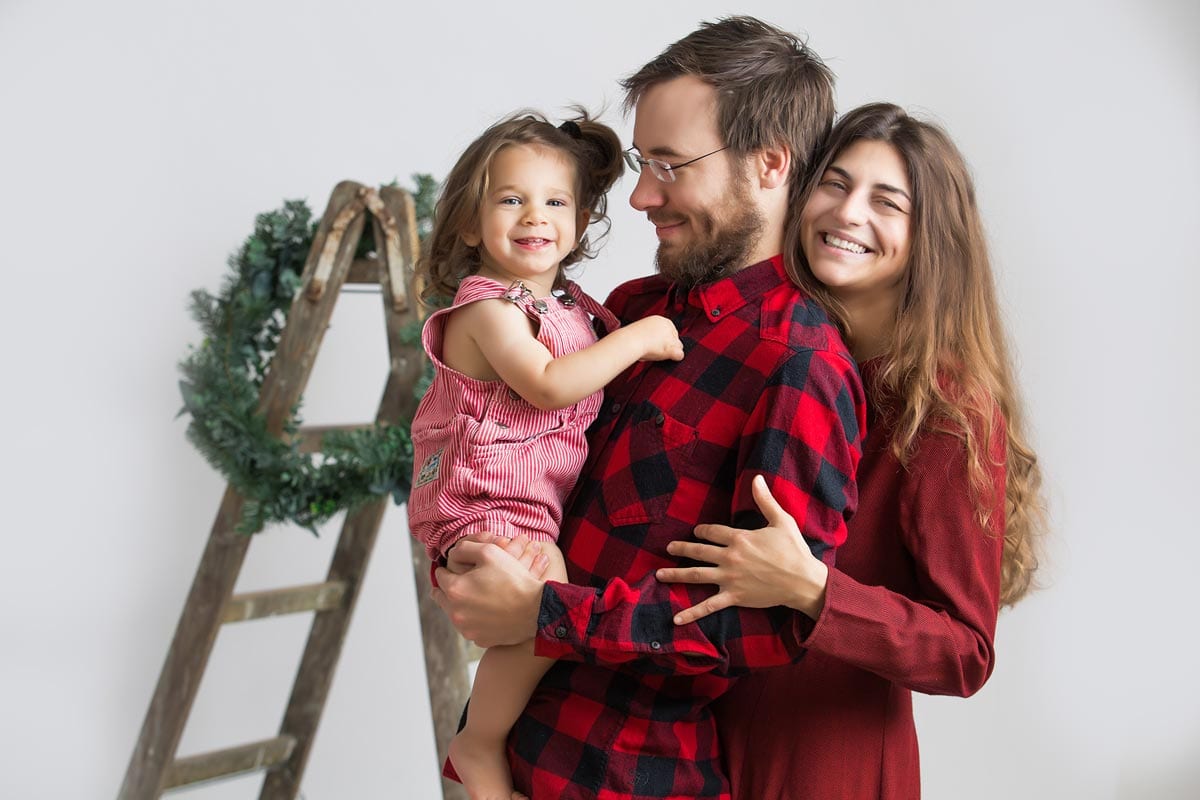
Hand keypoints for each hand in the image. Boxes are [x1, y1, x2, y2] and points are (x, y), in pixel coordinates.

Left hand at [432, 537, 545, 646]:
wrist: (536, 610)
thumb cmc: (513, 579)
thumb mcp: (489, 551)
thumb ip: (464, 549)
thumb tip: (451, 555)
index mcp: (455, 590)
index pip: (440, 575)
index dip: (449, 568)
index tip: (458, 567)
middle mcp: (456, 613)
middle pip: (442, 597)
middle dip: (451, 587)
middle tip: (464, 581)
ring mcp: (467, 629)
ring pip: (455, 613)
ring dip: (462, 604)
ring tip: (478, 595)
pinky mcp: (479, 640)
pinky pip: (470, 627)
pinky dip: (475, 619)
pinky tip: (488, 611)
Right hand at [630, 315, 684, 361]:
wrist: (631, 340)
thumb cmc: (632, 336)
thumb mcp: (642, 329)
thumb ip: (651, 333)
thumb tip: (654, 342)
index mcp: (661, 320)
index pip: (669, 330)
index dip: (664, 338)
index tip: (657, 343)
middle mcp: (668, 326)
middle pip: (675, 337)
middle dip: (668, 344)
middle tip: (656, 349)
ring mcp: (671, 337)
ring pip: (679, 346)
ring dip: (671, 350)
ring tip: (658, 354)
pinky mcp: (672, 347)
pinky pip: (680, 354)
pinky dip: (675, 357)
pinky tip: (669, 358)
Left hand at [655, 475, 828, 623]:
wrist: (802, 580)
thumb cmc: (794, 550)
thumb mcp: (781, 520)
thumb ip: (765, 500)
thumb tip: (757, 477)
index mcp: (739, 538)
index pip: (712, 532)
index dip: (702, 531)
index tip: (696, 531)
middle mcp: (730, 557)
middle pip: (698, 551)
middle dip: (681, 549)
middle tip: (669, 548)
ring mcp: (729, 578)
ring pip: (696, 575)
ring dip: (676, 574)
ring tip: (659, 574)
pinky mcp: (734, 597)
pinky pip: (708, 606)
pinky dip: (691, 613)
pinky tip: (676, 618)